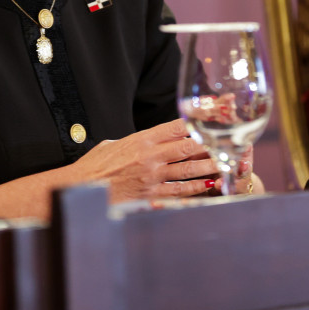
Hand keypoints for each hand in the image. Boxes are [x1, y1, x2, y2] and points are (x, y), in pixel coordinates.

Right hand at [70, 118, 216, 202]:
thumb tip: (155, 138)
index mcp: (141, 139)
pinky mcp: (152, 196)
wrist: (80, 188)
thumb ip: (139, 140)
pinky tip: (211, 184)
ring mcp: (152, 177)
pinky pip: (180, 191)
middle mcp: (150, 156)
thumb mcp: (116, 143)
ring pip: (189, 169)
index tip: (214, 113)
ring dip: (210, 165)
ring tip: (228, 161)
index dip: (198, 119)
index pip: (176, 125)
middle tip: (228, 138)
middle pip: (189, 146)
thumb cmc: (96, 165)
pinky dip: (197, 187)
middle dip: (211, 141)